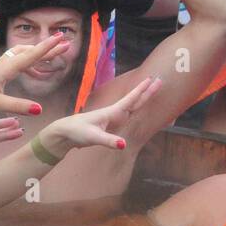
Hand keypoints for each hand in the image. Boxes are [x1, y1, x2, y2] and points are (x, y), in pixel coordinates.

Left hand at [0, 34, 69, 116]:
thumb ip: (17, 106)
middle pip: (28, 52)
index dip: (47, 48)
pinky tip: (32, 72)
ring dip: (37, 55)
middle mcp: (2, 64)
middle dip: (47, 48)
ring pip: (21, 55)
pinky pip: (15, 62)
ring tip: (52, 58)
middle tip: (64, 44)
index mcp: (5, 69)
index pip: (30, 56)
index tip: (61, 38)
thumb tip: (39, 110)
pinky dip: (27, 63)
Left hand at [40, 76, 161, 154]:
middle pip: (134, 101)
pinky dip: (136, 109)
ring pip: (132, 106)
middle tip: (160, 80)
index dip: (141, 91)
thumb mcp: (93, 137)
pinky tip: (138, 107)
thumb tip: (123, 145)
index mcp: (111, 113)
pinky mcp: (110, 125)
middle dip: (147, 91)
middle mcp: (113, 113)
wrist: (65, 134)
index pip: (130, 100)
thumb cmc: (77, 132)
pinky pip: (127, 115)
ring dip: (143, 98)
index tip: (151, 80)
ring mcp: (112, 119)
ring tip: (153, 89)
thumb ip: (108, 141)